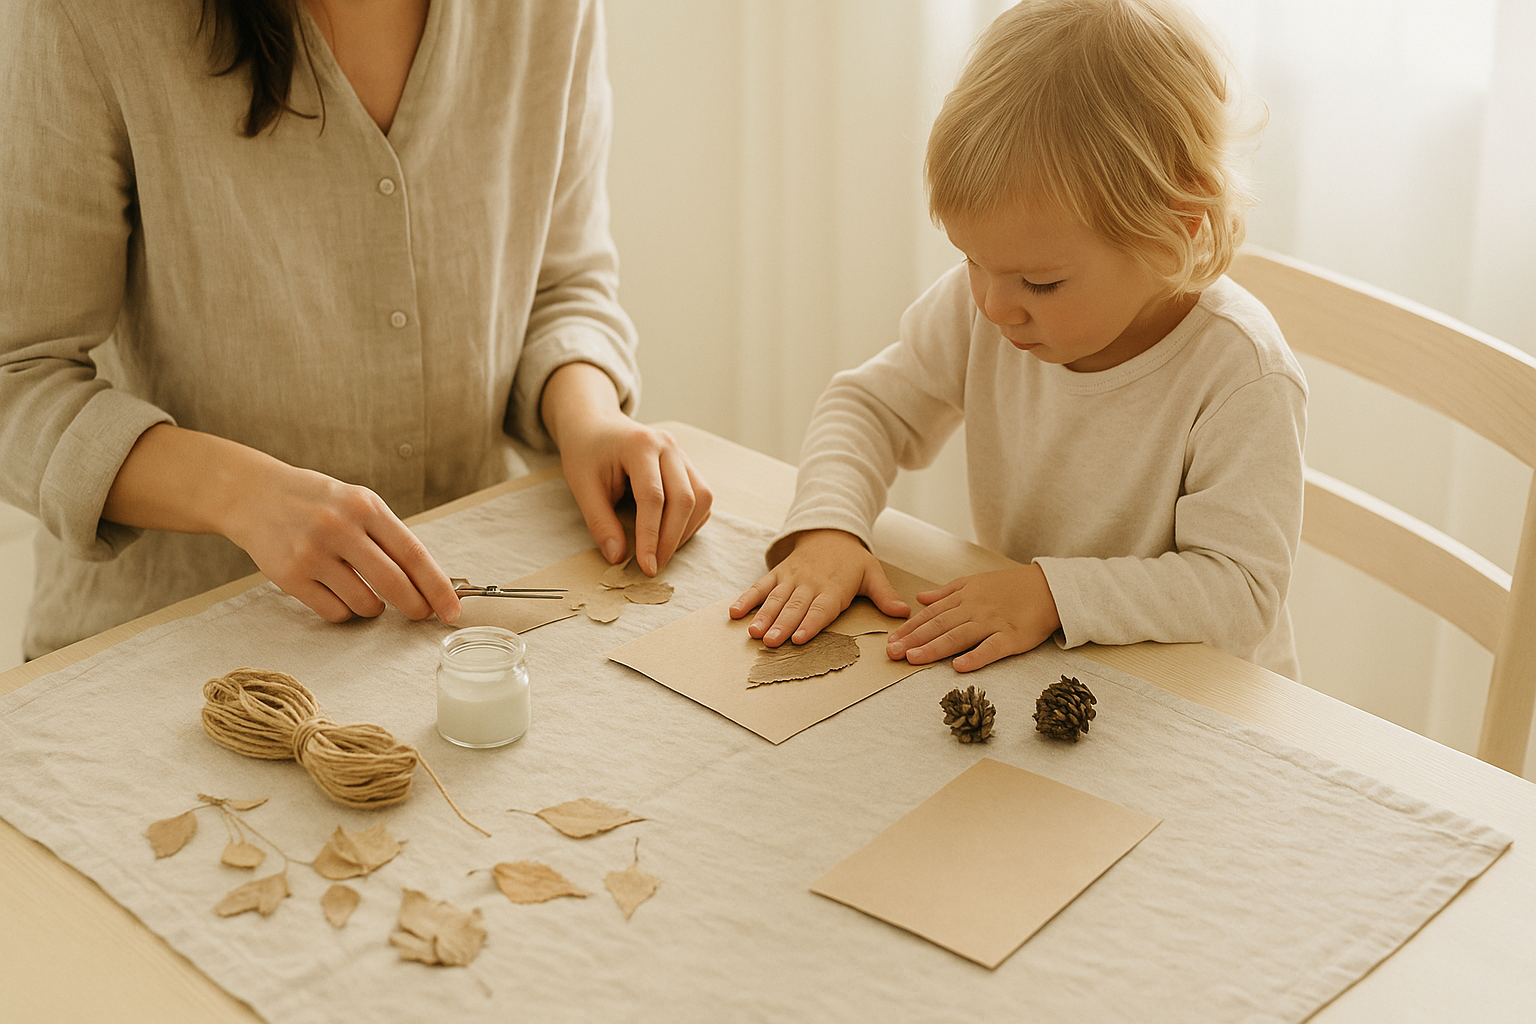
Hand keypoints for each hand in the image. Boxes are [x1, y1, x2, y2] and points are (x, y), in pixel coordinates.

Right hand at [223, 462, 461, 624]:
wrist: (254, 495)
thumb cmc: (318, 502)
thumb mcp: (358, 503)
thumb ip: (389, 536)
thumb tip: (428, 582)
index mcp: (365, 506)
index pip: (413, 553)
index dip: (437, 586)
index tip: (452, 609)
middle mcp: (340, 528)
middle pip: (394, 584)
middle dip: (415, 607)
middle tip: (421, 615)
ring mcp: (312, 553)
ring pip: (365, 604)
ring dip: (373, 607)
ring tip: (362, 588)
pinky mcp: (290, 576)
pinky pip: (335, 613)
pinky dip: (344, 611)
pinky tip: (336, 592)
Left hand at [540, 363, 711, 574]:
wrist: (596, 425)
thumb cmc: (586, 453)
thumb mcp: (582, 486)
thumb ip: (600, 521)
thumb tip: (617, 557)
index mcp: (640, 445)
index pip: (653, 497)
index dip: (651, 536)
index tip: (645, 566)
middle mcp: (668, 447)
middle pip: (685, 498)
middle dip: (671, 539)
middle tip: (654, 567)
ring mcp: (682, 454)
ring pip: (701, 499)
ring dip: (684, 532)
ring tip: (661, 553)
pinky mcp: (687, 466)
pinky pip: (702, 498)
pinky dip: (690, 522)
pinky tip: (669, 536)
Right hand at [729, 529, 909, 645]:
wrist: (830, 530)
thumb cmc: (852, 559)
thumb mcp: (873, 573)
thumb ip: (884, 595)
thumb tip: (903, 613)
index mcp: (833, 587)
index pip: (820, 609)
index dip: (810, 624)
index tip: (799, 638)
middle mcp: (809, 583)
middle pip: (794, 607)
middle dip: (782, 625)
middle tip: (770, 643)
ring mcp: (791, 578)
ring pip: (775, 599)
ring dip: (763, 616)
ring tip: (753, 633)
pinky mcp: (778, 574)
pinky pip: (760, 587)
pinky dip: (747, 599)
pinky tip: (734, 613)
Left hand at [884, 563, 1060, 670]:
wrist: (1049, 588)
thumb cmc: (1011, 587)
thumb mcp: (975, 582)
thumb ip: (946, 592)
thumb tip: (920, 598)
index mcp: (964, 596)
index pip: (931, 613)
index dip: (909, 627)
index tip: (891, 640)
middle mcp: (974, 608)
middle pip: (939, 624)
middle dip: (913, 639)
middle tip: (892, 653)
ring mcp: (993, 622)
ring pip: (959, 636)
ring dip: (935, 647)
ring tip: (914, 659)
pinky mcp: (1012, 637)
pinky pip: (992, 648)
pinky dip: (975, 657)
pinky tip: (959, 667)